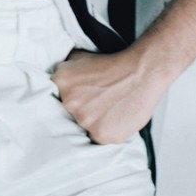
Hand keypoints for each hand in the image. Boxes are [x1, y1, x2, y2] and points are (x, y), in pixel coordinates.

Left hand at [50, 48, 169, 143]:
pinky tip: (116, 117)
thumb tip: (57, 80)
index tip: (79, 100)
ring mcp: (84, 119)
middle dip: (82, 110)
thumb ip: (66, 70)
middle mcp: (69, 102)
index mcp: (60, 82)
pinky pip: (99, 138)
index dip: (68, 101)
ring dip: (95, 121)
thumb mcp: (81, 57)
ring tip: (110, 108)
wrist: (141, 72)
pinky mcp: (100, 134)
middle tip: (98, 103)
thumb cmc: (115, 66)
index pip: (55, 99)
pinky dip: (108, 131)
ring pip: (84, 128)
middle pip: (68, 115)